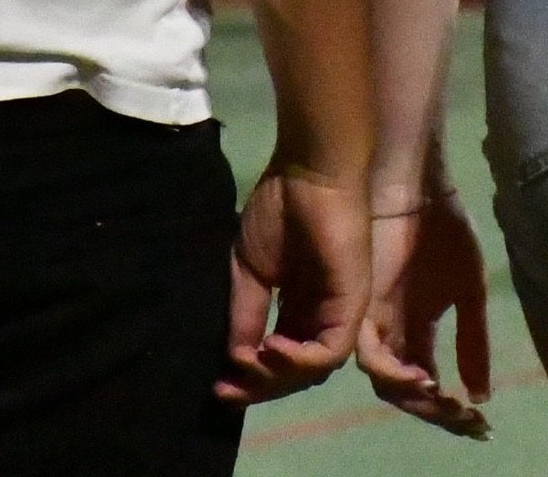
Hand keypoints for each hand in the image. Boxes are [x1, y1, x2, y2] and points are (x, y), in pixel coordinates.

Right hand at [216, 165, 369, 404]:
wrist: (309, 177)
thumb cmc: (279, 210)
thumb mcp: (249, 267)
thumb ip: (246, 312)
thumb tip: (234, 356)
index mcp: (297, 308)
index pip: (277, 356)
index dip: (248, 375)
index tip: (217, 386)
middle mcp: (320, 318)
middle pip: (294, 372)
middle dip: (260, 386)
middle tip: (227, 391)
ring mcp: (337, 316)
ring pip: (311, 369)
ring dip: (277, 376)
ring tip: (247, 367)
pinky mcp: (351, 309)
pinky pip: (328, 352)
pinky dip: (298, 360)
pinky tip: (271, 351)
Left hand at [358, 189, 491, 437]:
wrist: (411, 185)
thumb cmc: (437, 226)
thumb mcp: (467, 288)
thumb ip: (473, 338)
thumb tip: (481, 391)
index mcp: (412, 326)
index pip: (424, 379)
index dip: (447, 405)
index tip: (477, 422)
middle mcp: (387, 327)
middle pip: (403, 386)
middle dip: (432, 409)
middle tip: (460, 418)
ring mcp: (371, 317)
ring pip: (384, 378)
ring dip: (415, 397)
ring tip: (441, 400)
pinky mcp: (359, 304)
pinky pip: (370, 353)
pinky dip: (396, 373)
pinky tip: (422, 378)